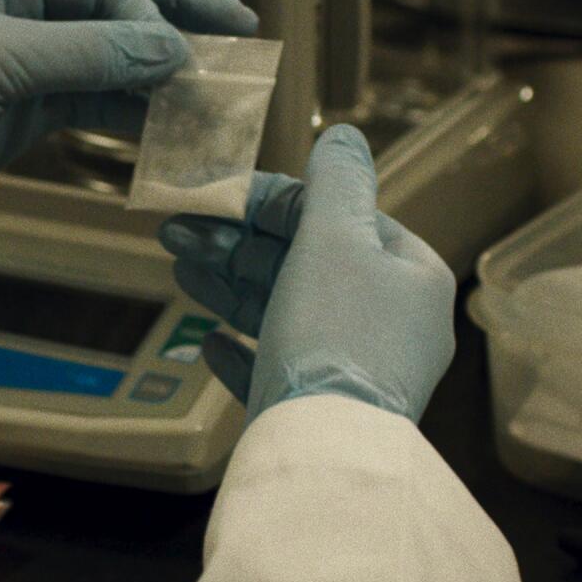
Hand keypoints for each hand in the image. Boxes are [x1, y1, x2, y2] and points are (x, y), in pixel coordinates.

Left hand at [0, 0, 257, 275]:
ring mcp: (20, 66)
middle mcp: (16, 10)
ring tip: (218, 98)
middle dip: (177, 25)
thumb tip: (174, 49)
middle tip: (244, 38)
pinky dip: (131, 116)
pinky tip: (171, 129)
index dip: (151, 14)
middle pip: (116, 10)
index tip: (186, 56)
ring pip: (109, 62)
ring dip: (161, 79)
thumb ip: (85, 53)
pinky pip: (90, 106)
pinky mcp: (17, 117)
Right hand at [159, 126, 455, 423]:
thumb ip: (336, 181)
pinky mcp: (318, 410)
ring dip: (228, 285)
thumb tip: (344, 134)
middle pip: (303, 265)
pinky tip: (207, 340)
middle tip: (174, 230)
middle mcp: (389, 323)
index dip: (271, 201)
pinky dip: (240, 349)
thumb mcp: (336, 237)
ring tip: (177, 266)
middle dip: (235, 243)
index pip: (337, 218)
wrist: (324, 447)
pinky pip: (276, 368)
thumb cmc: (335, 330)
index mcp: (407, 276)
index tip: (214, 194)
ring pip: (283, 312)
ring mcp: (355, 372)